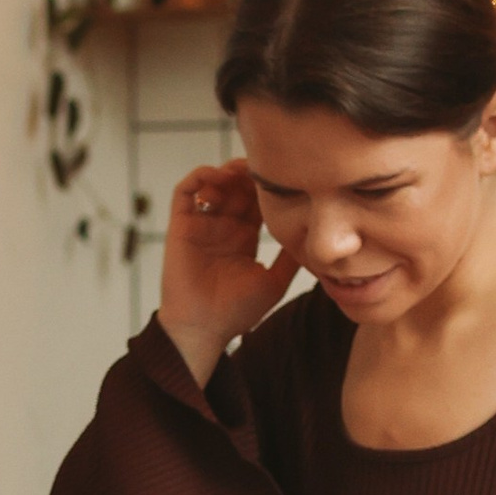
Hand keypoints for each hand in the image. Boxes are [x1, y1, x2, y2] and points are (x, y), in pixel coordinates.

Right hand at [157, 160, 297, 383]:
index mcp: (243, 237)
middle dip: (249, 173)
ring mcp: (201, 225)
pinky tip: (219, 176)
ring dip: (227, 171)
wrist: (204, 328)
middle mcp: (222, 227)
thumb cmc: (238, 312)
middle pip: (236, 187)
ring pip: (213, 183)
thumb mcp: (275, 281)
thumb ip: (290, 258)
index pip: (256, 201)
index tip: (285, 175)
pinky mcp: (181, 225)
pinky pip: (185, 191)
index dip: (267, 186)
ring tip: (241, 171)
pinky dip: (201, 176)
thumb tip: (314, 234)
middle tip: (263, 166)